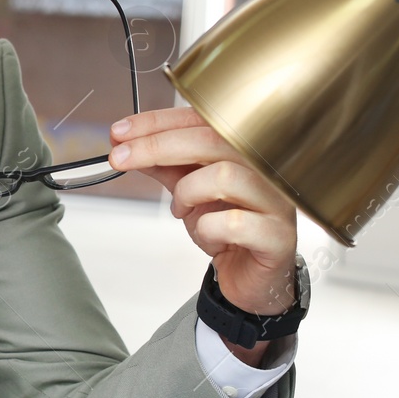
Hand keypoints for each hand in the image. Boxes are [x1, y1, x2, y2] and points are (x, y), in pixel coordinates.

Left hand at [109, 108, 298, 357]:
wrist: (250, 278)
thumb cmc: (227, 230)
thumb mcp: (187, 192)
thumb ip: (164, 166)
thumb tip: (128, 145)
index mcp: (243, 149)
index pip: (201, 120)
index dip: (158, 122)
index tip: (121, 132)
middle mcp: (265, 169)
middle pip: (213, 140)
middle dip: (158, 146)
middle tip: (122, 158)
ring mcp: (275, 201)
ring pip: (226, 176)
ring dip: (188, 191)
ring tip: (180, 209)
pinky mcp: (277, 236)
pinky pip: (236, 223)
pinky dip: (208, 228)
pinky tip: (206, 234)